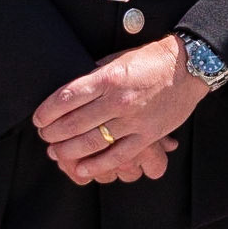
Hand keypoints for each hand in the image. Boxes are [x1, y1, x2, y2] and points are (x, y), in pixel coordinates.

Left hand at [33, 35, 206, 184]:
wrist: (189, 67)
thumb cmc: (150, 60)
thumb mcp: (118, 59)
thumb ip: (94, 76)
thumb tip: (70, 93)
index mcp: (109, 78)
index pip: (66, 98)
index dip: (46, 112)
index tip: (38, 119)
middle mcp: (119, 100)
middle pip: (74, 123)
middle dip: (53, 133)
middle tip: (44, 137)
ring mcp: (134, 120)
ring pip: (92, 142)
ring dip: (68, 151)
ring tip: (56, 153)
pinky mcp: (148, 135)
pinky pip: (118, 155)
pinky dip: (97, 165)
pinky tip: (82, 169)